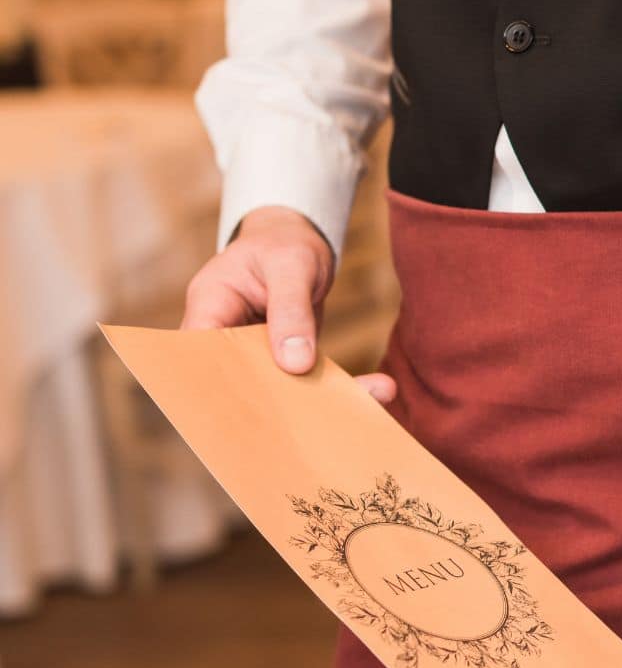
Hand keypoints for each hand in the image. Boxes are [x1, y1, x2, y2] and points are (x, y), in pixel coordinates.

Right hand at [182, 205, 394, 402]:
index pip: (199, 356)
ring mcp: (254, 350)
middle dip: (269, 406)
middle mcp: (227, 333)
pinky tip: (376, 391)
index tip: (247, 416)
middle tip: (305, 429)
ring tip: (352, 411)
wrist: (299, 237)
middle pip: (237, 379)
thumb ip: (291, 310)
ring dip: (312, 400)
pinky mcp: (283, 358)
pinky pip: (304, 378)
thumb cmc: (285, 242)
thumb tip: (295, 363)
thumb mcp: (291, 264)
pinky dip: (336, 386)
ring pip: (274, 384)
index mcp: (210, 306)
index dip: (216, 388)